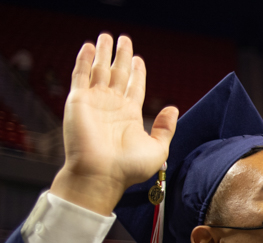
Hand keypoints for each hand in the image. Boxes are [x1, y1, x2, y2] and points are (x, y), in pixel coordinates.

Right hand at [49, 34, 177, 215]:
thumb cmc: (129, 168)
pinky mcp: (78, 100)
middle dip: (121, 57)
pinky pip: (80, 75)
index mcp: (130, 115)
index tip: (138, 59)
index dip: (136, 72)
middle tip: (124, 39)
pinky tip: (89, 47)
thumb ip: (165, 128)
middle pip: (118, 74)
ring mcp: (94, 102)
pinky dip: (84, 60)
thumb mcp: (158, 149)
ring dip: (103, 53)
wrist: (101, 175)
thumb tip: (173, 108)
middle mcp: (112, 106)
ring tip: (106, 36)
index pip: (134, 87)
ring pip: (99, 70)